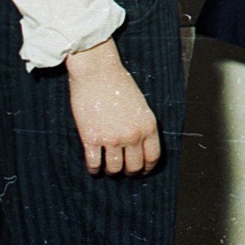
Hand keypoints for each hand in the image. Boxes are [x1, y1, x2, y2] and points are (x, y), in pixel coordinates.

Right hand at [65, 38, 160, 175]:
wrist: (98, 72)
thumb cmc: (119, 85)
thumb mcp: (140, 106)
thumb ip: (142, 126)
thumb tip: (139, 148)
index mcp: (148, 126)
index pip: (152, 157)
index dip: (147, 168)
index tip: (142, 171)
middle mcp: (132, 135)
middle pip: (134, 167)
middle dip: (129, 172)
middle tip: (123, 170)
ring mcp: (112, 138)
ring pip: (114, 169)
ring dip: (111, 171)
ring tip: (108, 167)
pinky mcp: (91, 139)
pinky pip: (94, 164)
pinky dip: (94, 169)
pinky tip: (94, 166)